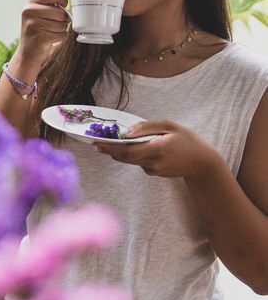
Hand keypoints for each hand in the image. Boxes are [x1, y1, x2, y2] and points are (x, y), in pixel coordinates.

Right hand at [16, 0, 71, 66]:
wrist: (28, 54)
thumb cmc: (39, 30)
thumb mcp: (44, 9)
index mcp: (31, 1)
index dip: (64, 2)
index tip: (58, 8)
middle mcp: (29, 11)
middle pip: (62, 11)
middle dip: (63, 19)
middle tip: (53, 24)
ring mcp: (33, 24)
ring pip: (63, 24)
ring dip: (61, 30)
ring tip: (50, 32)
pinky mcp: (39, 36)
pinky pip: (61, 34)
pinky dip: (60, 38)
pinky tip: (50, 39)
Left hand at [93, 119, 224, 179]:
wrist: (203, 163)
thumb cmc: (187, 139)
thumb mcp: (170, 126)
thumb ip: (147, 127)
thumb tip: (126, 131)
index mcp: (158, 147)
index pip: (129, 150)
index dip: (111, 147)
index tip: (97, 143)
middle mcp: (154, 161)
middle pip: (125, 157)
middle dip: (109, 150)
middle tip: (96, 144)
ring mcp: (154, 170)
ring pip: (130, 161)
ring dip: (118, 153)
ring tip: (106, 144)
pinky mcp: (154, 173)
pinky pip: (139, 163)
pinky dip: (134, 155)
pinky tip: (139, 148)